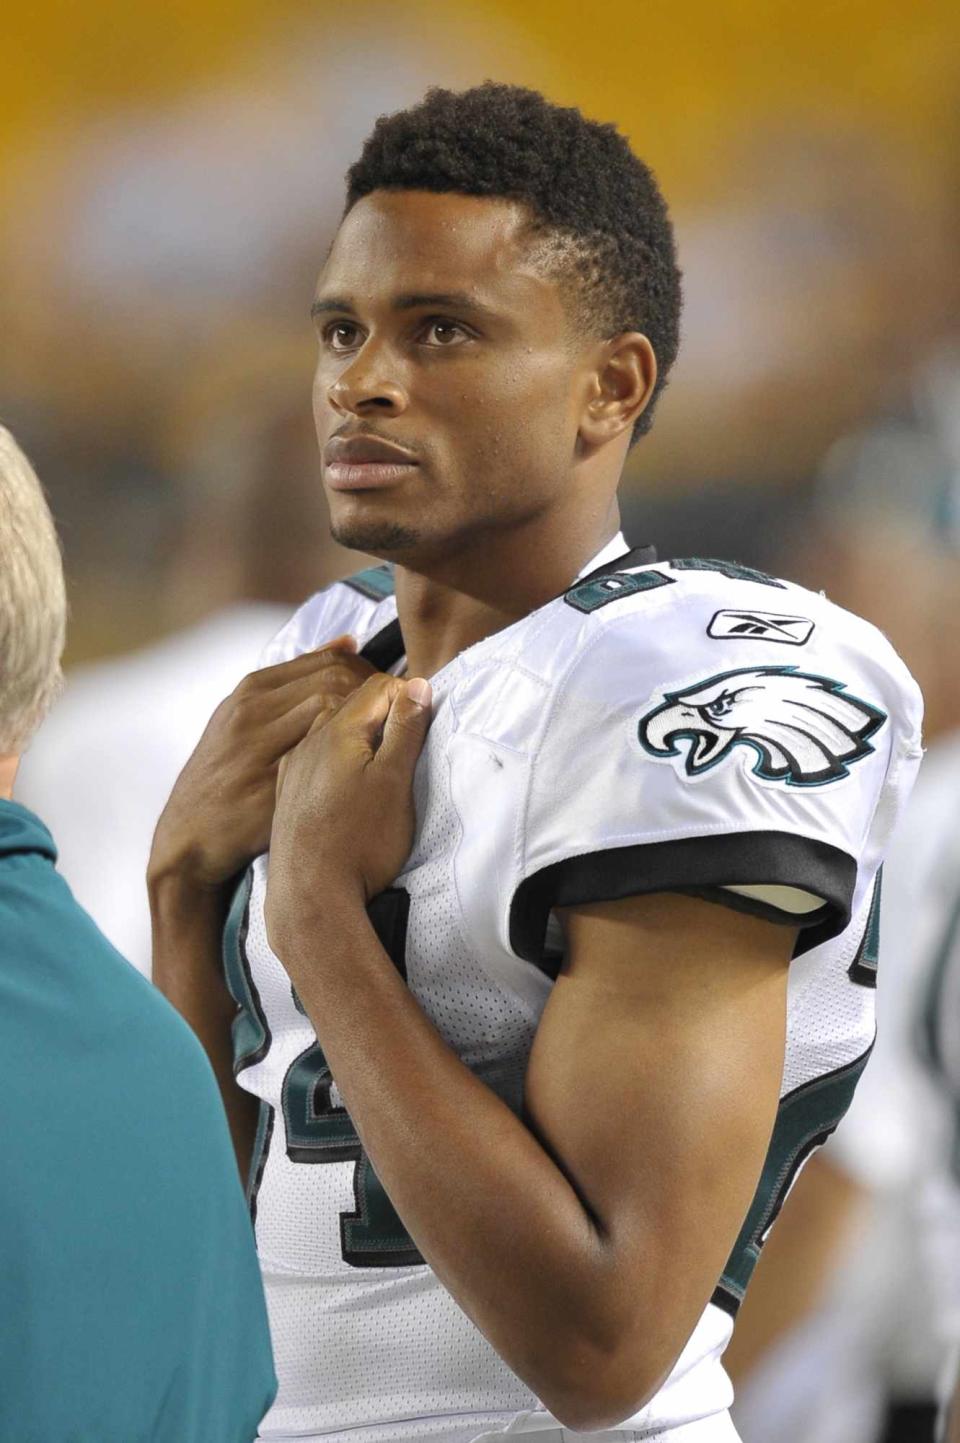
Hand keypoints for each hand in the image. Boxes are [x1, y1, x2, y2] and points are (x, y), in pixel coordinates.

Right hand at [148, 636, 377, 890]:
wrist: (190, 834)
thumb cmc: (227, 771)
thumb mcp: (248, 715)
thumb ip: (296, 680)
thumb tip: (350, 641)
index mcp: (252, 691)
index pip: (329, 663)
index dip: (370, 676)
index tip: (390, 695)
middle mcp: (252, 714)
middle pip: (335, 684)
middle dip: (376, 697)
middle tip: (398, 717)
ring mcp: (257, 752)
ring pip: (331, 717)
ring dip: (369, 724)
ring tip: (389, 739)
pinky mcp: (267, 791)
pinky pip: (321, 766)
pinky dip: (351, 761)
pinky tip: (369, 770)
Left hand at [264, 674, 431, 953]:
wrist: (310, 898)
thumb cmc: (360, 842)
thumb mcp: (395, 781)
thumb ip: (405, 729)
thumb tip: (416, 684)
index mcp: (336, 729)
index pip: (378, 685)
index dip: (409, 695)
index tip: (425, 723)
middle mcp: (308, 741)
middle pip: (352, 704)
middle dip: (385, 712)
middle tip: (410, 743)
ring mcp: (294, 768)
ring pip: (331, 730)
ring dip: (360, 735)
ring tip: (383, 766)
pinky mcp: (288, 793)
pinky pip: (316, 758)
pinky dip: (337, 758)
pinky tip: (348, 785)